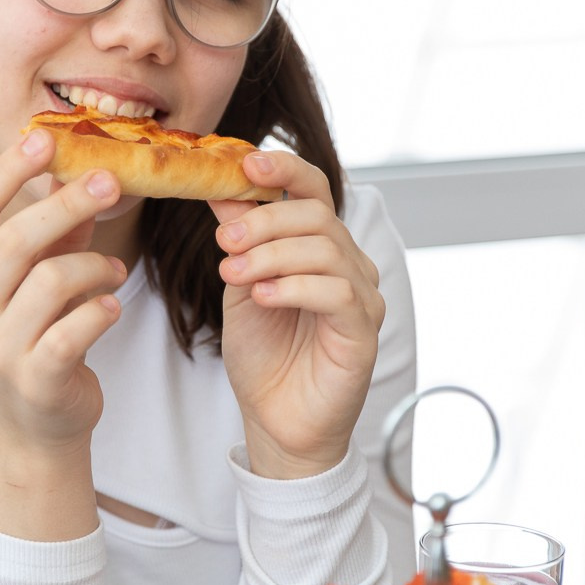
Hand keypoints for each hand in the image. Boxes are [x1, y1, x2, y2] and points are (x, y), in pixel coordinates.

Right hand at [0, 129, 129, 533]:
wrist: (35, 420)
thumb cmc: (37, 332)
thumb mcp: (36, 275)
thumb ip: (53, 229)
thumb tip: (73, 165)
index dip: (8, 170)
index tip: (43, 139)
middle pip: (15, 239)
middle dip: (66, 203)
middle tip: (109, 180)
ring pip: (49, 281)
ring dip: (94, 266)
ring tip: (114, 272)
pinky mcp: (35, 378)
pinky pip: (72, 331)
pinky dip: (100, 310)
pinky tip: (112, 306)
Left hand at [211, 151, 385, 479]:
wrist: (276, 421)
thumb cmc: (265, 355)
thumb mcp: (241, 285)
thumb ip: (239, 238)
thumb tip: (222, 186)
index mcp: (320, 246)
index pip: (313, 189)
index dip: (283, 170)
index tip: (244, 163)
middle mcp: (349, 264)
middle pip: (317, 216)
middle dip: (264, 222)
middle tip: (223, 241)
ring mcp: (362, 297)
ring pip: (326, 249)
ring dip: (271, 255)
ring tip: (233, 274)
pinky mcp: (363, 332)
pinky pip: (337, 293)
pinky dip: (294, 287)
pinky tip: (261, 297)